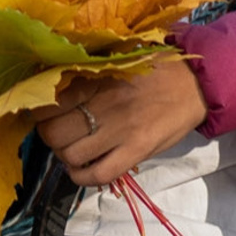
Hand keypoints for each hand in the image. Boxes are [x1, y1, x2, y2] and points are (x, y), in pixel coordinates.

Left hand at [35, 53, 209, 188]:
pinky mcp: (137, 151)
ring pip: (71, 155)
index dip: (39, 111)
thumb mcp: (116, 59)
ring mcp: (121, 131)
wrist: (195, 83)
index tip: (45, 112)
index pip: (49, 101)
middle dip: (50, 135)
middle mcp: (105, 104)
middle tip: (59, 131)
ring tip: (74, 147)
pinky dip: (82, 177)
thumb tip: (50, 81)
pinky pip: (99, 175)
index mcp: (97, 77)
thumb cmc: (153, 68)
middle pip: (53, 133)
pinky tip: (82, 168)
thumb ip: (86, 69)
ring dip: (65, 156)